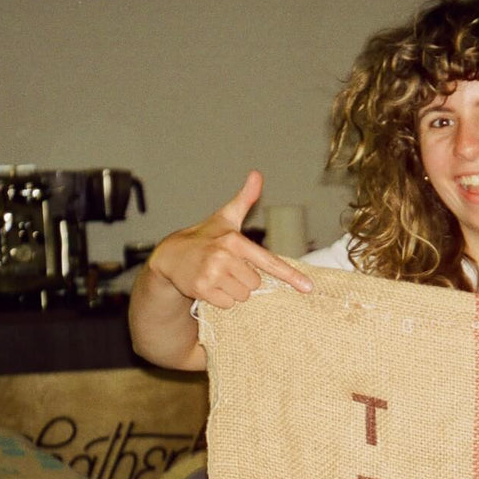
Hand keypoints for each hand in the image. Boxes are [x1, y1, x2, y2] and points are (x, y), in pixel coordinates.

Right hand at [146, 170, 312, 307]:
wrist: (170, 255)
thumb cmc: (204, 237)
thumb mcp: (225, 218)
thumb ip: (244, 199)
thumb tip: (257, 174)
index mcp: (234, 240)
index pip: (268, 261)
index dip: (290, 275)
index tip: (308, 287)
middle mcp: (224, 256)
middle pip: (256, 284)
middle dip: (245, 280)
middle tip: (229, 269)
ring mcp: (212, 274)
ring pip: (242, 296)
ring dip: (234, 291)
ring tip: (219, 277)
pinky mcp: (202, 290)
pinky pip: (227, 304)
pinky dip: (221, 300)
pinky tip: (210, 287)